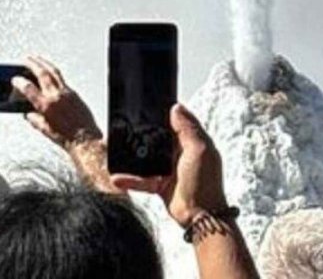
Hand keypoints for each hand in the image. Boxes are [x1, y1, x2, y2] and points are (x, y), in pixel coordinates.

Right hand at [14, 56, 101, 148]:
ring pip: (54, 72)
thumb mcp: (44, 130)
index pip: (29, 89)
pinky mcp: (74, 93)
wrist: (85, 139)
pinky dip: (54, 73)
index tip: (14, 79)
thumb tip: (28, 114)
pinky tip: (50, 72)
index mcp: (46, 106)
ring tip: (37, 58)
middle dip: (33, 64)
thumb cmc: (66, 138)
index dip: (19, 82)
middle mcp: (56, 96)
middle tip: (26, 58)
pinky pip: (62, 79)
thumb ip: (34, 119)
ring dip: (44, 63)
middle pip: (43, 74)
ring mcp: (67, 92)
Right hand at [113, 104, 227, 226]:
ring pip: (147, 159)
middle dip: (144, 134)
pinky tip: (117, 177)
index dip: (163, 115)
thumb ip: (188, 128)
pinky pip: (142, 179)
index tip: (147, 107)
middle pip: (158, 139)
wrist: (200, 216)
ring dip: (133, 156)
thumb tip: (177, 107)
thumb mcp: (199, 150)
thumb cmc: (205, 183)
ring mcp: (169, 169)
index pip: (176, 123)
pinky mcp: (160, 184)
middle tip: (126, 126)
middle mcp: (180, 154)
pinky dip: (130, 179)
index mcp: (192, 142)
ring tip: (118, 149)